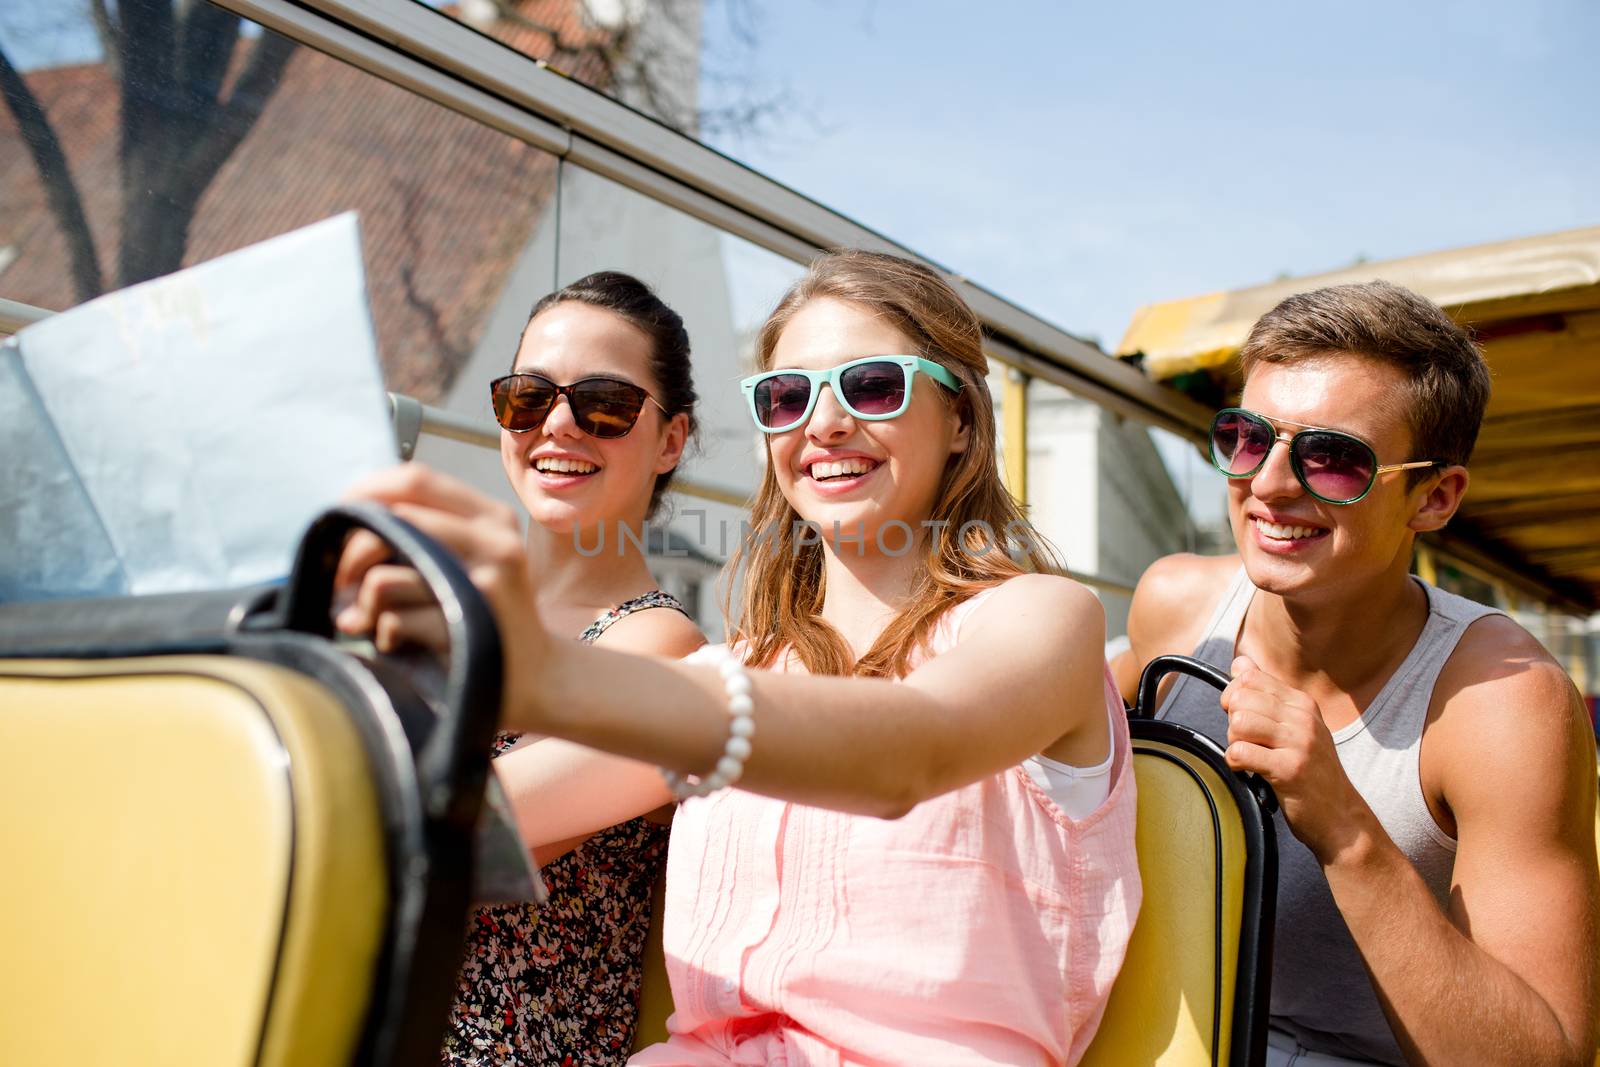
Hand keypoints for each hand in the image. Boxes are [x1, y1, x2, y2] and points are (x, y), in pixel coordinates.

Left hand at [338, 463, 550, 725]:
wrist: (539, 676)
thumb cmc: (488, 616)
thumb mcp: (471, 560)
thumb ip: (423, 534)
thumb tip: (342, 524)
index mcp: (491, 516)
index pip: (415, 479)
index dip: (364, 494)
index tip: (337, 521)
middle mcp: (494, 538)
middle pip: (392, 522)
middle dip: (351, 555)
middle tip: (342, 583)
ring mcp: (485, 580)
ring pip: (383, 579)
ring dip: (365, 607)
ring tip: (377, 622)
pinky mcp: (470, 623)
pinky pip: (393, 621)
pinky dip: (384, 636)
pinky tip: (401, 644)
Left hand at [1221, 655, 1375, 863]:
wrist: (1342, 819)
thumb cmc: (1311, 773)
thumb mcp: (1296, 728)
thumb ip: (1267, 695)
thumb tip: (1240, 661)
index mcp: (1302, 704)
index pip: (1249, 678)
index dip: (1234, 698)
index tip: (1244, 720)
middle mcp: (1303, 718)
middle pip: (1240, 699)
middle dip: (1232, 723)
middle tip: (1249, 744)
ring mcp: (1299, 742)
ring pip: (1238, 723)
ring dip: (1235, 743)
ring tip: (1252, 757)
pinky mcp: (1289, 769)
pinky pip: (1240, 752)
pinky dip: (1236, 763)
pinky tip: (1250, 771)